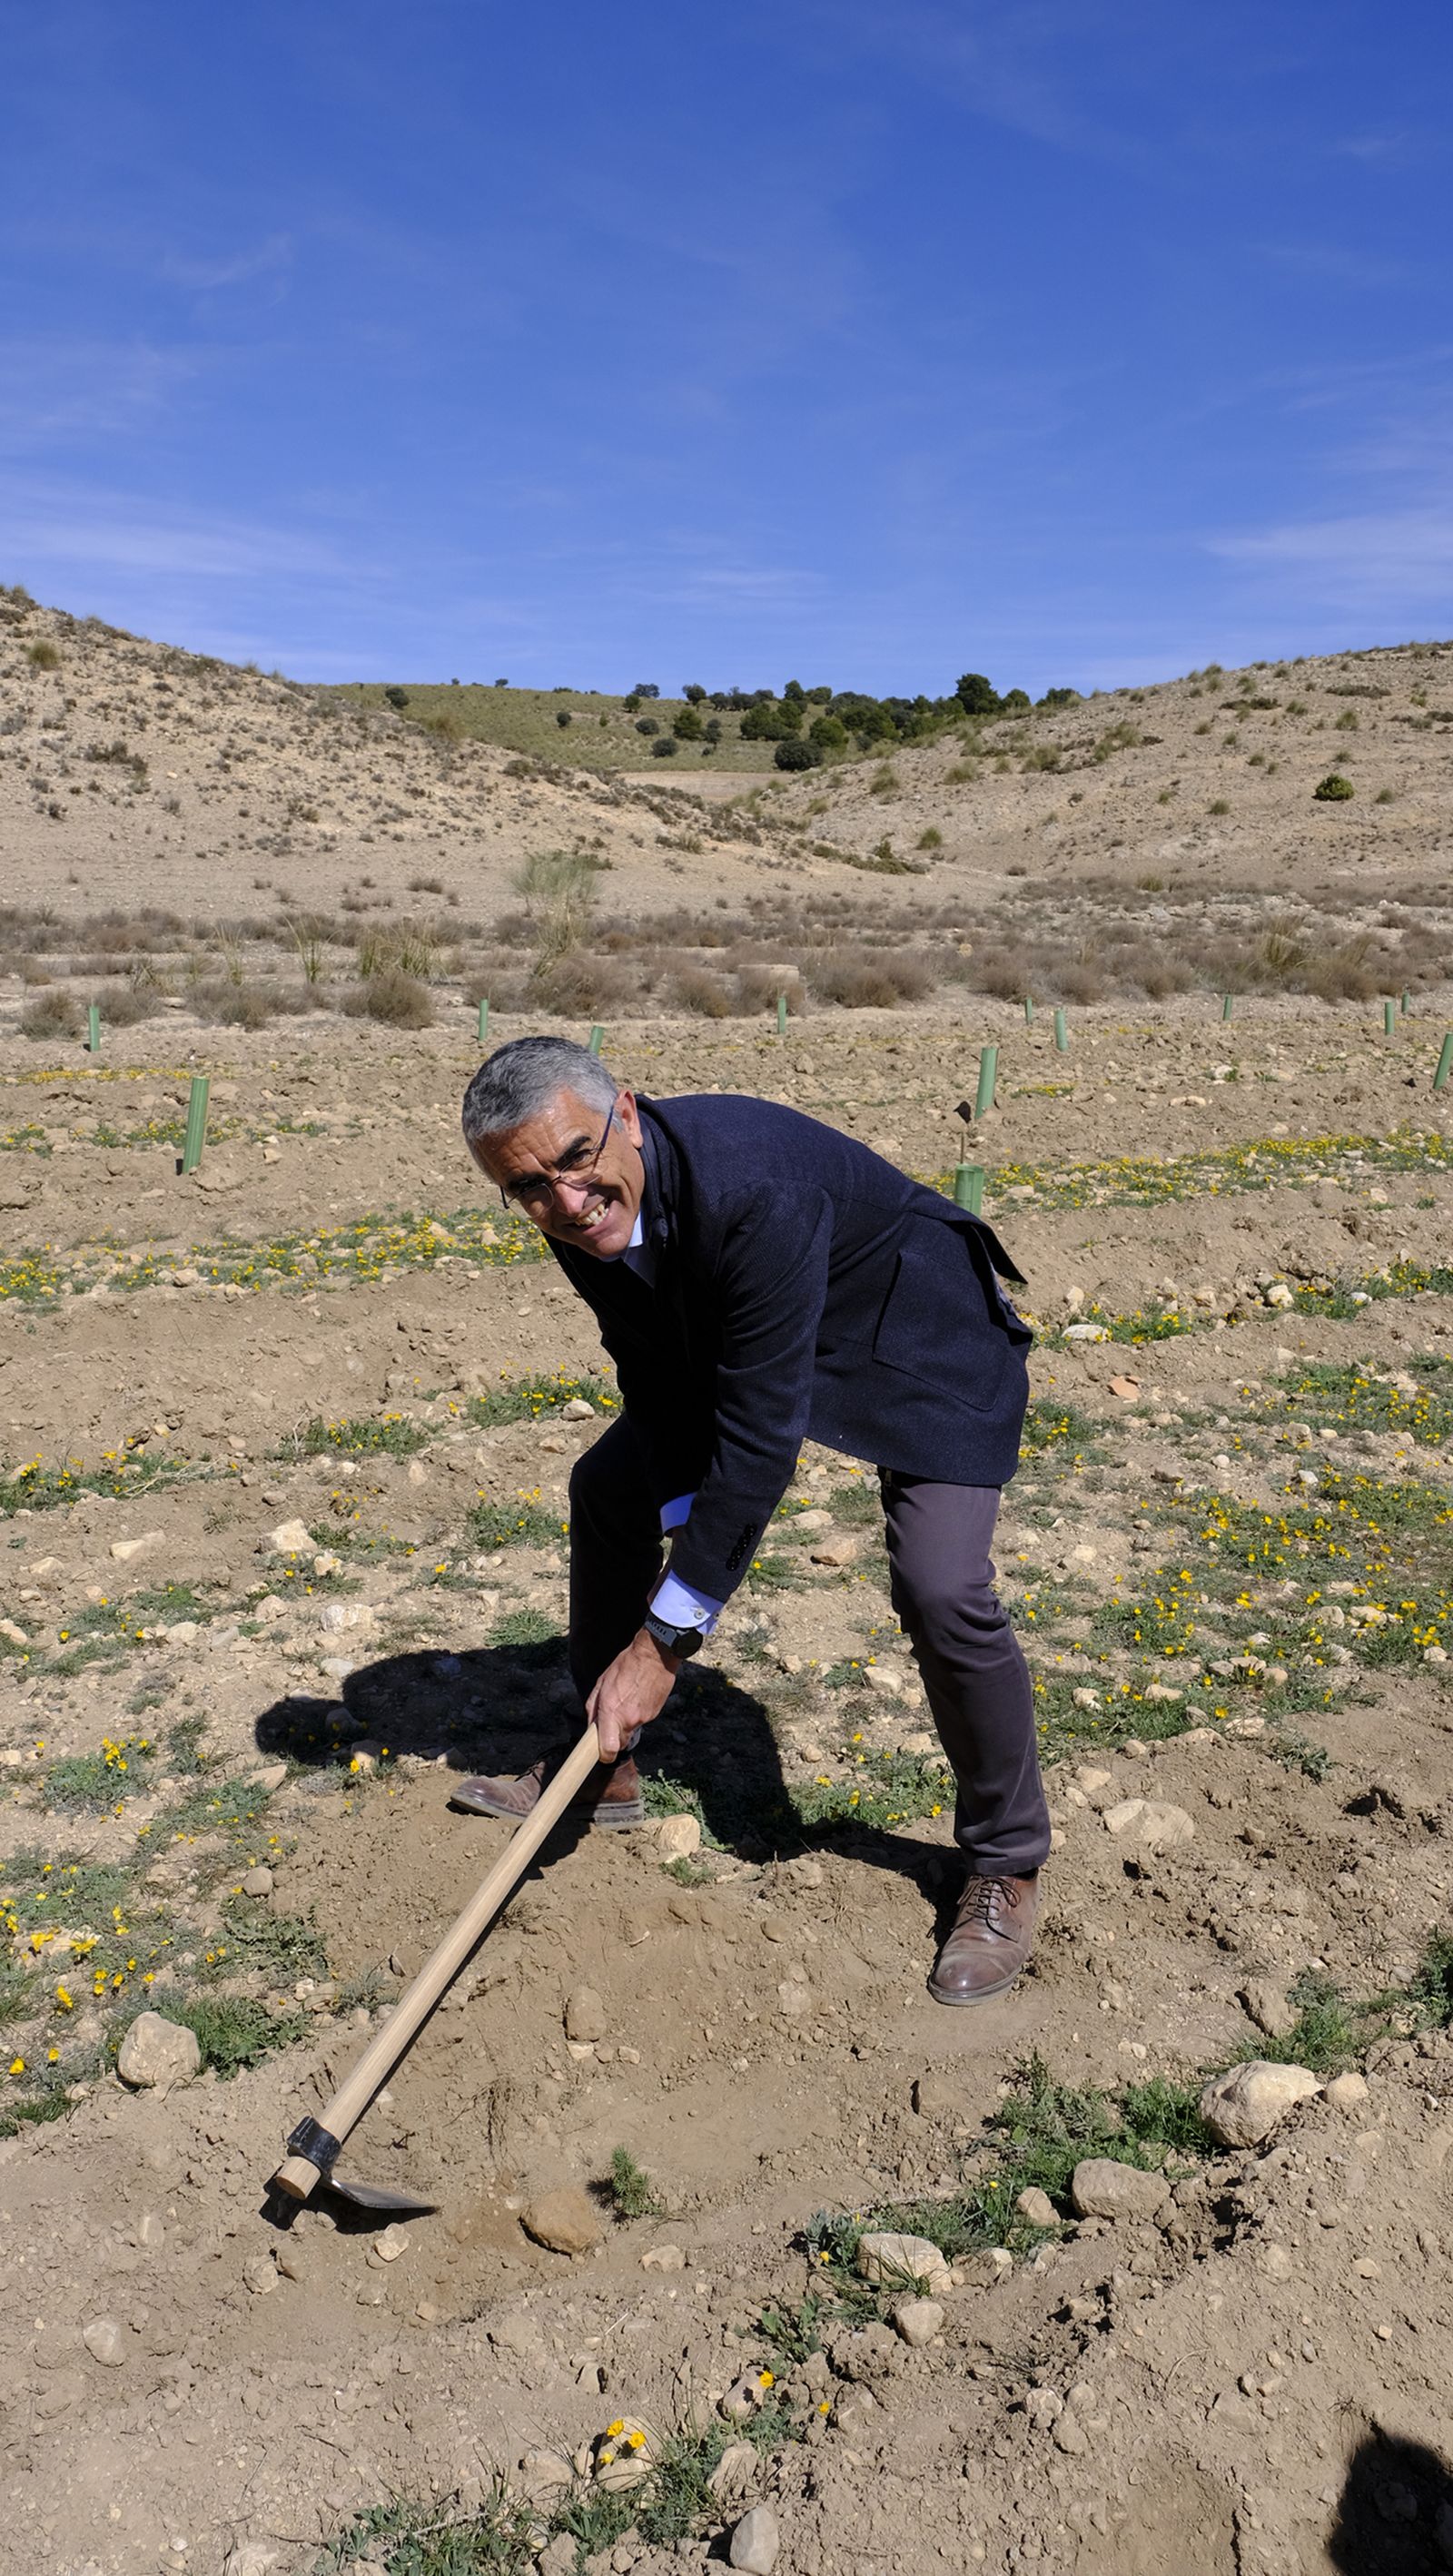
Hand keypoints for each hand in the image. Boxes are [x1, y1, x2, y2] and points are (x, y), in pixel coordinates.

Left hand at [587, 1627, 679, 1760]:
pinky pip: (642, 1720)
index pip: (608, 1749)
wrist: (655, 1655)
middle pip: (620, 1742)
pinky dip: (638, 1712)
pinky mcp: (655, 1714)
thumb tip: (592, 1725)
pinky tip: (638, 1696)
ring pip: (631, 1729)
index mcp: (611, 1711)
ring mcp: (644, 1718)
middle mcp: (628, 1719)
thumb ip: (594, 1708)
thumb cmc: (626, 1665)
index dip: (603, 1755)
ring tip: (627, 1699)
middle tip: (612, 1719)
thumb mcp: (601, 1683)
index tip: (600, 1753)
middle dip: (614, 1736)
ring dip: (626, 1721)